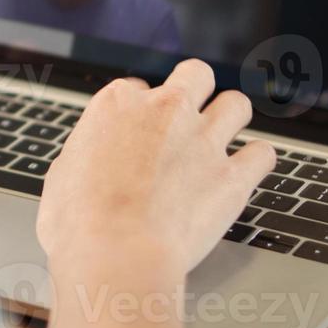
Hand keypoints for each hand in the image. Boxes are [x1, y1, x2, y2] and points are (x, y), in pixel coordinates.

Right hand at [36, 59, 275, 280]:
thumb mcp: (63, 172)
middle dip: (196, 91)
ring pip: (237, 104)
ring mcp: (203, 140)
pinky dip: (257, 162)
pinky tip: (246, 172)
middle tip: (189, 117)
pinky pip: (263, 154)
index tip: (140, 133)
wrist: (115, 252)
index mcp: (117, 103)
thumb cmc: (78, 220)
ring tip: (222, 140)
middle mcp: (165, 110)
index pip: (138, 88)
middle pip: (196, 74)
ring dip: (231, 119)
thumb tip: (92, 164)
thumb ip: (88, 154)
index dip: (140, 112)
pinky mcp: (233, 176)